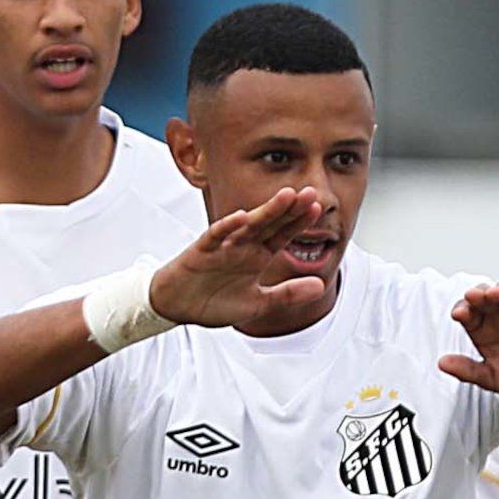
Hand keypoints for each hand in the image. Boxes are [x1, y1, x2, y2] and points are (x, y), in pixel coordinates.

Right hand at [148, 187, 325, 326]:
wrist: (176, 307)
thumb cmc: (214, 301)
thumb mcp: (258, 304)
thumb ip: (288, 294)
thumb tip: (321, 286)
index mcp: (257, 256)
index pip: (282, 234)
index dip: (299, 222)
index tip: (319, 208)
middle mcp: (243, 246)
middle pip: (270, 224)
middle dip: (290, 209)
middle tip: (311, 192)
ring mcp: (222, 246)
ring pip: (248, 225)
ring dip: (266, 211)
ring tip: (286, 196)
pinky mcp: (201, 251)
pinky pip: (215, 236)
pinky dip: (227, 226)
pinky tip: (241, 217)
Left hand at [438, 281, 498, 393]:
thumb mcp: (493, 378)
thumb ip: (469, 371)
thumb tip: (442, 363)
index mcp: (483, 327)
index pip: (467, 311)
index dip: (462, 309)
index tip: (459, 315)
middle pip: (484, 294)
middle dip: (477, 293)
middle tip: (472, 297)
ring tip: (494, 295)